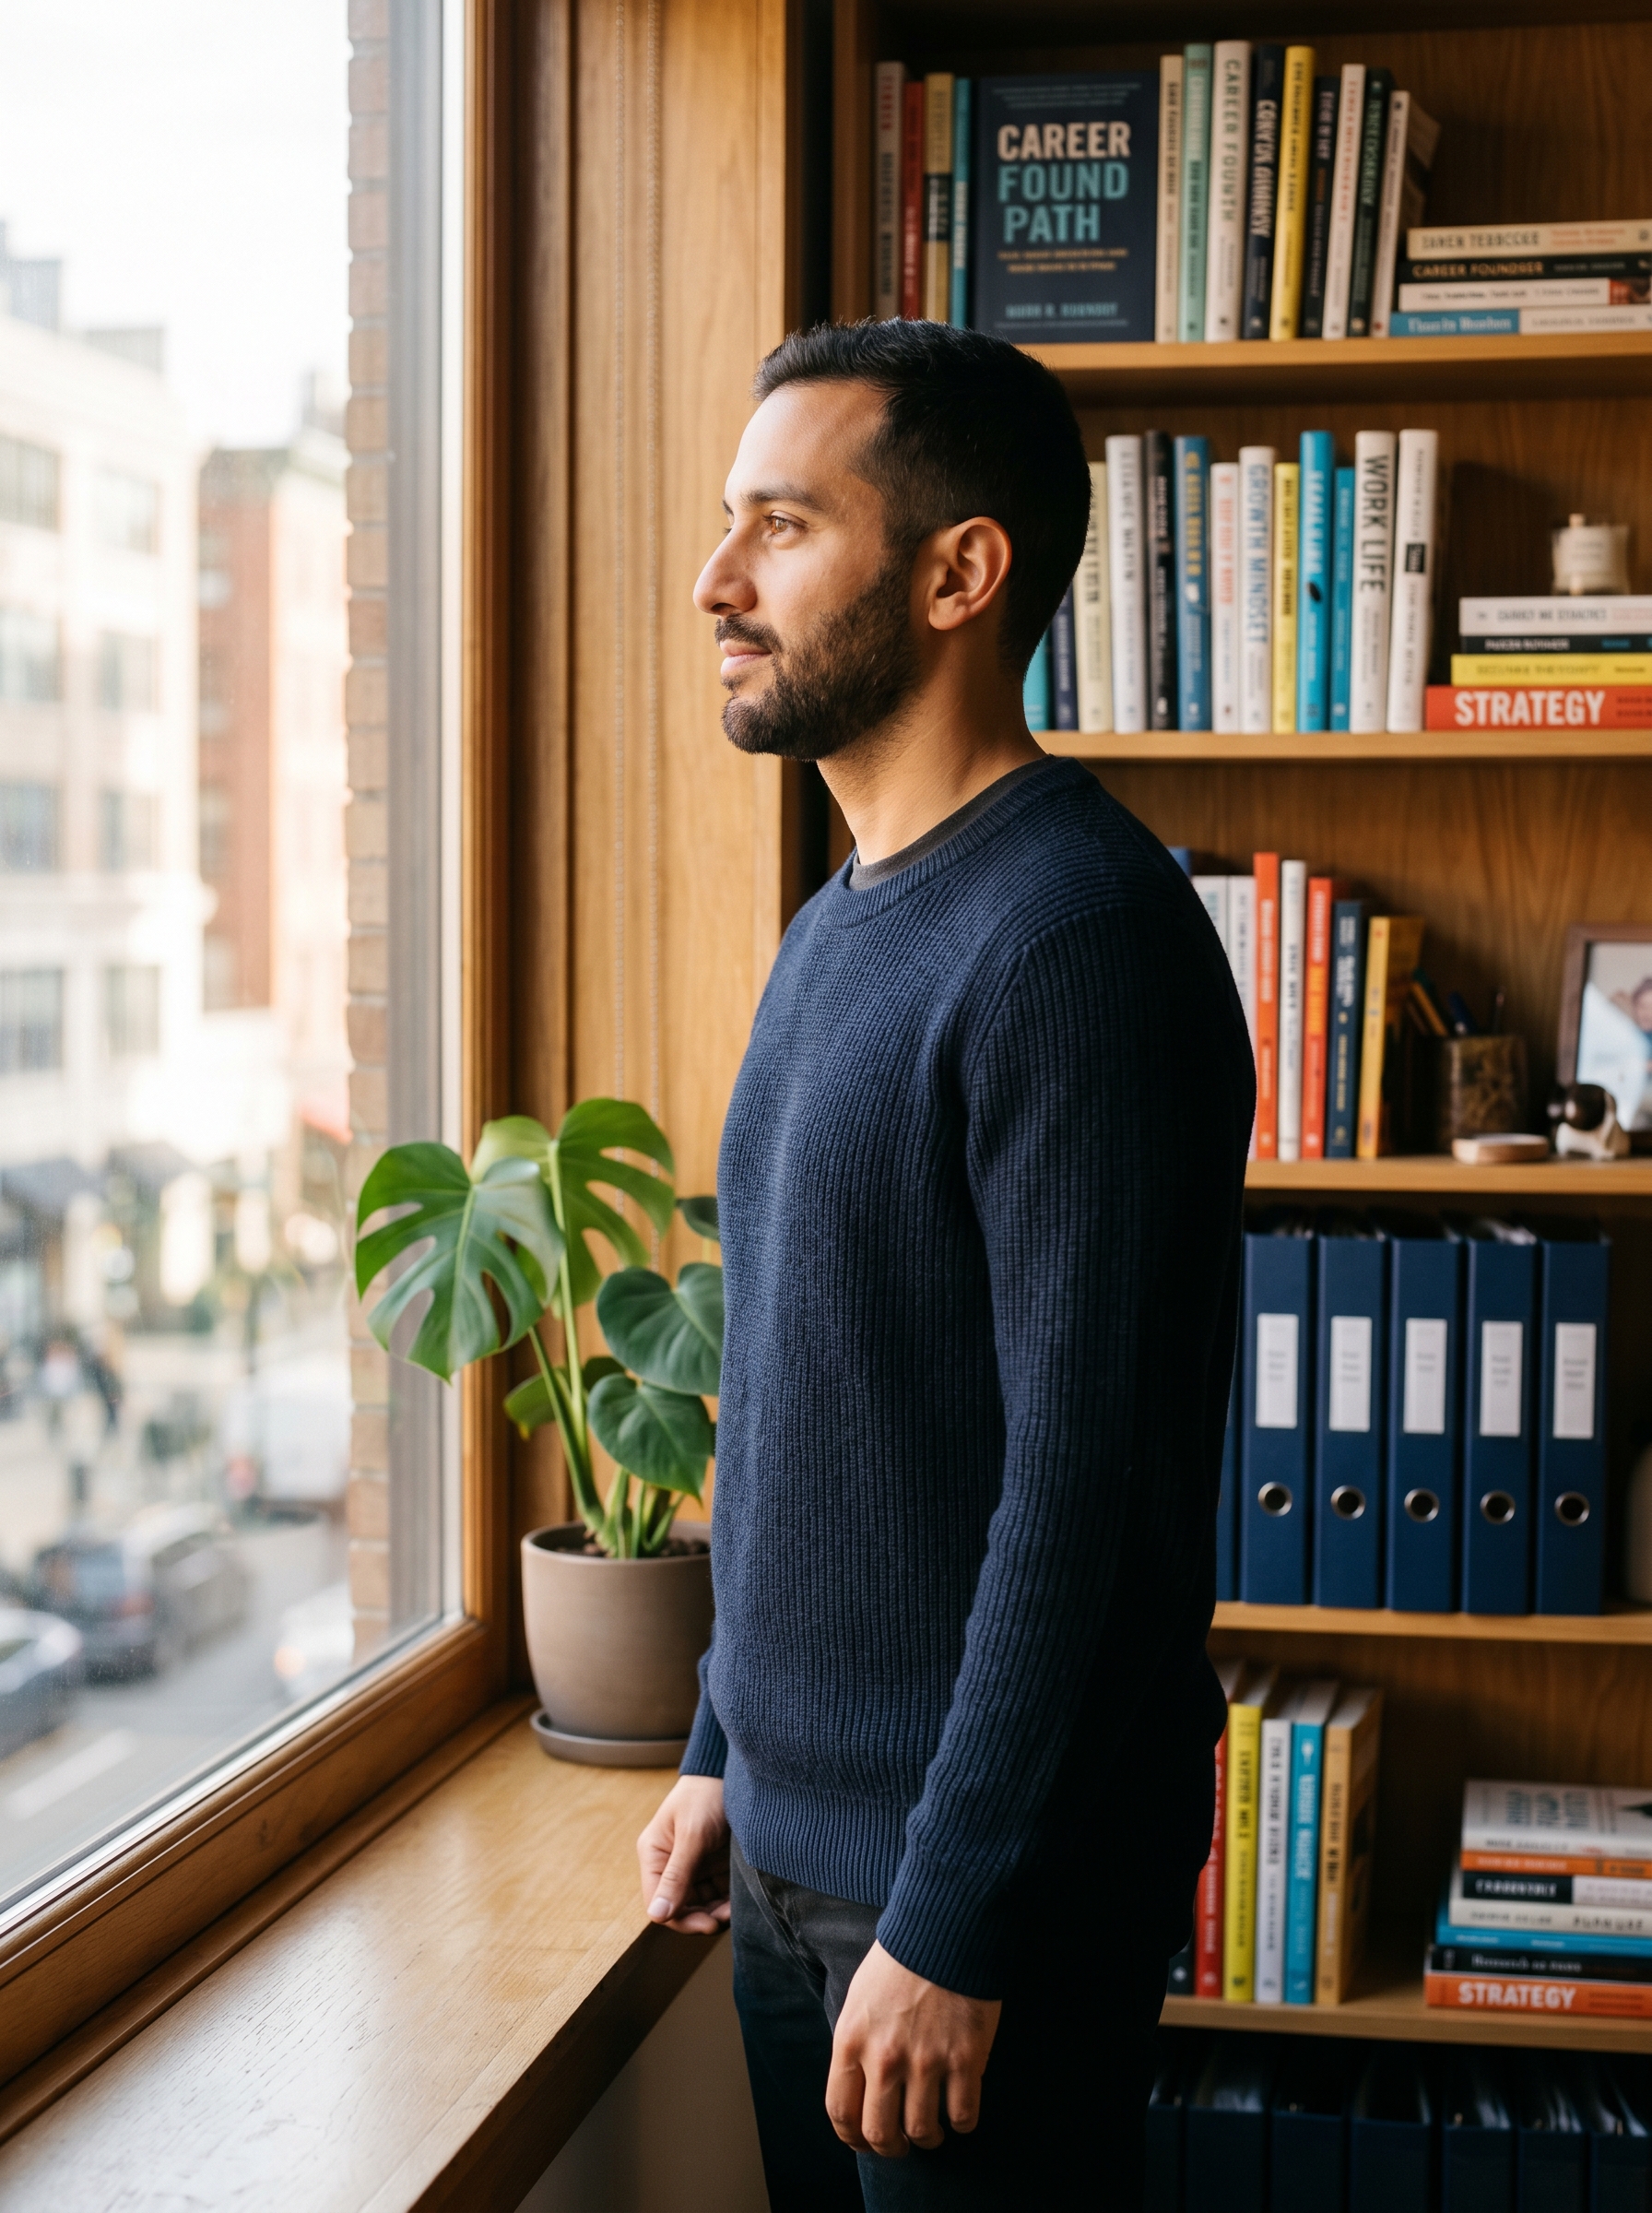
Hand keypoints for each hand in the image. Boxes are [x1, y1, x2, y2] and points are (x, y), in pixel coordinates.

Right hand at [637, 1774, 730, 1932]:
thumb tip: (656, 1916)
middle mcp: (670, 1863)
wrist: (732, 1771)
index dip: (680, 1919)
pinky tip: (740, 1897)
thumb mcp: (692, 1835)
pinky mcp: (713, 1863)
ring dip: (717, 1910)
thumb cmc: (705, 1796)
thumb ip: (676, 1876)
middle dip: (702, 1916)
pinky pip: (717, 1892)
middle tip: (726, 1917)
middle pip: (680, 1907)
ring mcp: (693, 1864)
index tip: (708, 1923)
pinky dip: (728, 1899)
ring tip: (736, 1907)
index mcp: (654, 1854)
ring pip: (701, 1903)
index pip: (658, 1902)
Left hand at [827, 1941, 1000, 2157]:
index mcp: (852, 2040)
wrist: (945, 1927)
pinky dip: (962, 2123)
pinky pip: (963, 2115)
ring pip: (922, 2131)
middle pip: (880, 2133)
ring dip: (928, 2138)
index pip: (841, 2112)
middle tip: (902, 2144)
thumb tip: (860, 2089)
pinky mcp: (966, 2058)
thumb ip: (856, 2045)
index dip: (852, 2138)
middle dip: (891, 2148)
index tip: (865, 2141)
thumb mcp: (859, 1999)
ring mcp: (927, 2060)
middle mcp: (885, 2057)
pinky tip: (960, 2112)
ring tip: (933, 2128)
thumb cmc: (900, 1960)